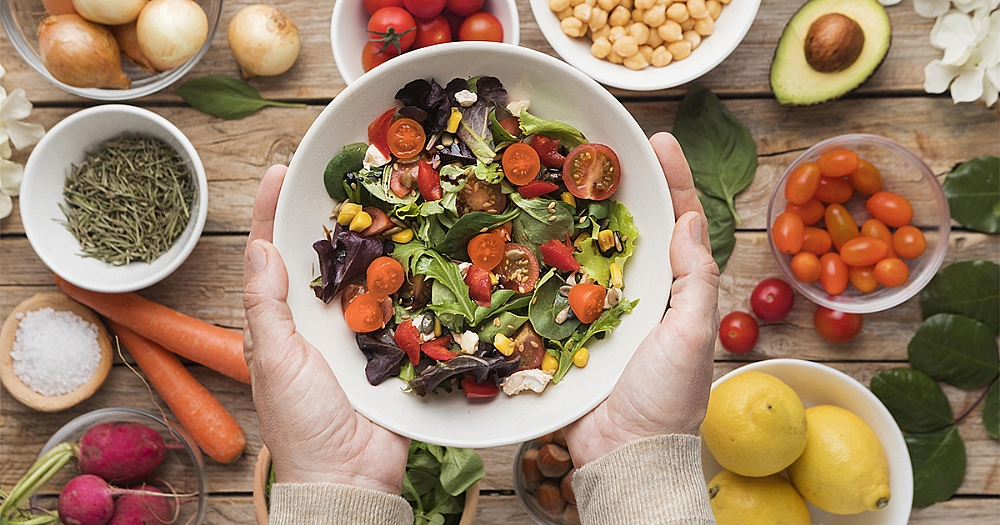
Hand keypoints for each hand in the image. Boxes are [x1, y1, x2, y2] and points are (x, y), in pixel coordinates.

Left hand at [243, 165, 409, 493]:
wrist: (350, 475)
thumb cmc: (300, 421)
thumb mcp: (273, 359)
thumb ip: (266, 304)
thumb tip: (259, 246)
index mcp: (282, 319)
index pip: (272, 253)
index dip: (271, 212)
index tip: (280, 171)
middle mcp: (320, 317)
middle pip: (324, 254)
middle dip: (332, 213)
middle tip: (347, 170)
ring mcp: (360, 330)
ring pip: (366, 272)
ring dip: (376, 237)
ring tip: (388, 195)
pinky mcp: (394, 344)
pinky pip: (403, 303)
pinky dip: (412, 275)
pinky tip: (423, 244)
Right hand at [564, 132, 719, 466]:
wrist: (621, 454)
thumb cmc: (666, 399)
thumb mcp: (690, 336)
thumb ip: (694, 280)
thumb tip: (689, 222)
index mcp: (673, 290)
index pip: (678, 223)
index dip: (672, 180)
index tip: (659, 140)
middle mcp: (636, 293)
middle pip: (628, 227)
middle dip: (615, 186)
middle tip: (594, 145)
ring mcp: (596, 309)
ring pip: (584, 249)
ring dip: (571, 213)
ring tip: (555, 173)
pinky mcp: (563, 329)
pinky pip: (549, 286)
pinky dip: (537, 258)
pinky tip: (522, 231)